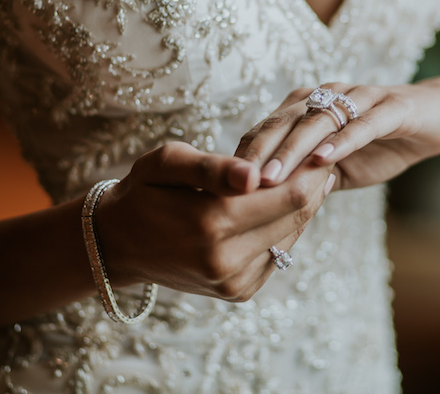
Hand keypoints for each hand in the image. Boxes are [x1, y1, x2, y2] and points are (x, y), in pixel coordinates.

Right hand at [95, 142, 334, 301]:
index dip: (312, 170)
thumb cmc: (143, 191)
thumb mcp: (167, 163)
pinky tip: (277, 206)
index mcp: (209, 223)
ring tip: (303, 177)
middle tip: (320, 158)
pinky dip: (283, 228)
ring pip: (292, 235)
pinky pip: (278, 253)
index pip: (288, 195)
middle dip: (313, 185)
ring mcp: (233, 281)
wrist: (118, 244)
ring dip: (302, 206)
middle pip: (297, 216)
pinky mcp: (238, 291)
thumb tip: (254, 175)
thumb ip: (212, 167)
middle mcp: (225, 260)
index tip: (321, 147)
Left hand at [234, 69, 439, 191]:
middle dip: (256, 154)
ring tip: (272, 177)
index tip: (220, 189)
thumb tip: (269, 211)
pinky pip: (363, 122)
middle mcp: (328, 96)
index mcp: (309, 109)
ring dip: (292, 149)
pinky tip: (325, 159)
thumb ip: (308, 181)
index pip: (267, 131)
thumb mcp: (341, 168)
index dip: (244, 158)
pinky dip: (343, 140)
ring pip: (318, 121)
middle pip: (283, 122)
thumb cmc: (384, 143)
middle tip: (233, 184)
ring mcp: (360, 98)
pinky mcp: (392, 106)